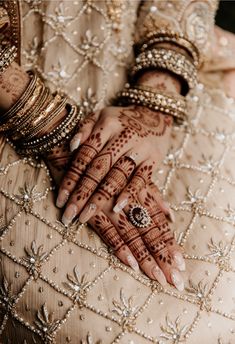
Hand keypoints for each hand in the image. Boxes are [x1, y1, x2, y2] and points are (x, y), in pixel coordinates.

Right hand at [46, 140, 184, 289]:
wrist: (70, 150)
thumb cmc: (102, 163)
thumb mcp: (128, 178)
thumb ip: (150, 195)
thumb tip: (170, 214)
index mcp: (138, 195)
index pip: (158, 224)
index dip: (169, 244)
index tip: (181, 264)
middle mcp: (128, 202)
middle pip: (149, 233)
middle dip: (163, 256)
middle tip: (176, 280)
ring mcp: (111, 207)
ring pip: (133, 236)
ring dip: (145, 257)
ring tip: (158, 278)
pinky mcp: (92, 210)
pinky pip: (108, 232)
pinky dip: (120, 247)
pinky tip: (130, 263)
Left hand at [56, 105, 171, 225]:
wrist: (154, 114)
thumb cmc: (120, 119)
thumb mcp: (100, 115)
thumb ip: (84, 128)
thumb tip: (72, 146)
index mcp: (106, 125)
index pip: (84, 155)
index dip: (70, 178)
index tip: (60, 200)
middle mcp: (123, 137)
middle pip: (98, 169)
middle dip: (82, 194)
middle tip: (69, 215)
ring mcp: (140, 149)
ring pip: (117, 176)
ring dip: (100, 198)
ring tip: (86, 217)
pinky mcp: (153, 160)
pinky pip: (140, 179)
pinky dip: (129, 193)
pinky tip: (117, 208)